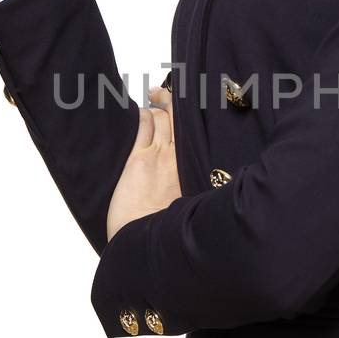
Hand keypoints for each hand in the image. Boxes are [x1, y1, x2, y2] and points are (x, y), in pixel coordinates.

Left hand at [106, 83, 182, 241]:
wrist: (146, 244)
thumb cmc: (169, 233)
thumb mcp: (194, 210)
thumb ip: (196, 190)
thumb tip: (197, 183)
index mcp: (197, 170)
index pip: (200, 134)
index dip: (197, 118)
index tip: (196, 107)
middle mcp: (182, 159)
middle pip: (182, 119)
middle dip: (175, 102)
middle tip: (167, 93)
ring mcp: (160, 156)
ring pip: (163, 118)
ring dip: (158, 106)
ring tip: (153, 99)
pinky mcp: (138, 159)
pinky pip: (143, 126)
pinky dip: (143, 115)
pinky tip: (140, 114)